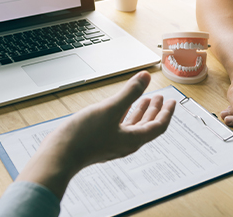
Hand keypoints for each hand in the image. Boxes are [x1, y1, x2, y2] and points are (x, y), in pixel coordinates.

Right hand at [16, 71, 175, 199]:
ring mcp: (112, 142)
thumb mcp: (110, 109)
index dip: (167, 112)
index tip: (172, 101)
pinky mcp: (101, 140)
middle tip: (160, 98)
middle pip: (147, 126)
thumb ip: (130, 93)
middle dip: (155, 111)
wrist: (60, 154)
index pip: (158, 126)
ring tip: (144, 100)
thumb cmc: (84, 136)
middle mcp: (125, 143)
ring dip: (140, 112)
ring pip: (133, 126)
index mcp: (133, 139)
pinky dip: (125, 114)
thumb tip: (145, 78)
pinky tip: (120, 107)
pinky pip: (120, 126)